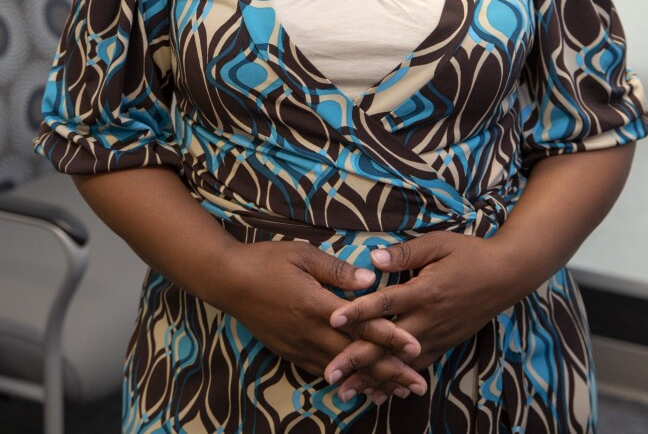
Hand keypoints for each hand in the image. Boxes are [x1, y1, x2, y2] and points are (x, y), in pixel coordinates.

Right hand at [216, 240, 427, 398]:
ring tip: (398, 392)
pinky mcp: (290, 352)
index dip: (390, 338)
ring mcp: (299, 346)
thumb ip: (337, 269)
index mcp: (316, 306)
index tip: (415, 348)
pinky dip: (346, 380)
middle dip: (390, 372)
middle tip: (419, 385)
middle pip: (357, 357)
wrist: (229, 281)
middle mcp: (310, 332)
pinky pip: (323, 370)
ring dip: (372, 381)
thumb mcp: (304, 254)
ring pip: (343, 371)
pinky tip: (360, 385)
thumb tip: (370, 279)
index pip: (361, 326)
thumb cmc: (267, 261)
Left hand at [325, 232, 514, 403]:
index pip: (386, 304)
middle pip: (388, 344)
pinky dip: (396, 382)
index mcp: (425, 292)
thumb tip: (373, 258)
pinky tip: (379, 393)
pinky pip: (416, 367)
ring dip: (372, 378)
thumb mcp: (437, 244)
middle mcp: (429, 320)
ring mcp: (437, 336)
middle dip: (357, 360)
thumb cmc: (469, 254)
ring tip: (346, 392)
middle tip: (331, 374)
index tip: (333, 320)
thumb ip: (404, 253)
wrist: (506, 276)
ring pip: (400, 363)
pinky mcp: (444, 345)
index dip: (359, 312)